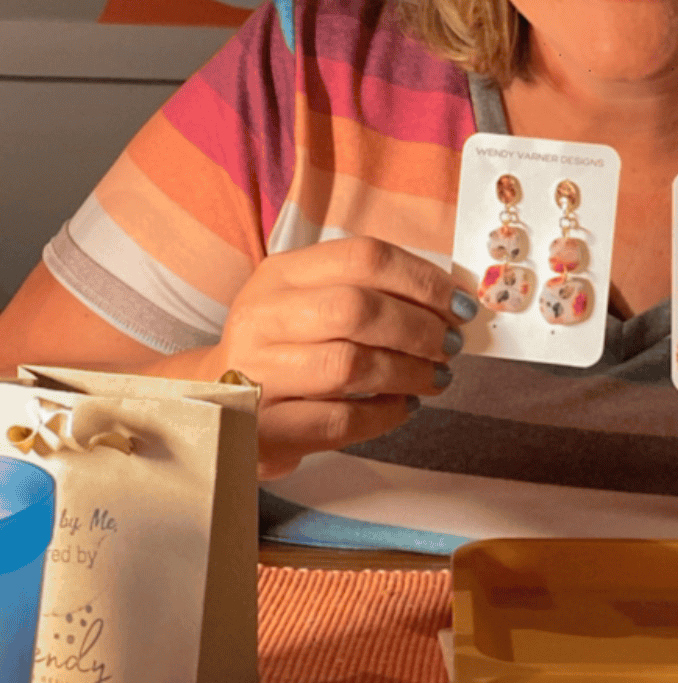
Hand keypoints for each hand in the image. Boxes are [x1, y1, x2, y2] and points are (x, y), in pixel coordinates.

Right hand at [198, 237, 478, 478]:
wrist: (215, 400)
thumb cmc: (282, 346)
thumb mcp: (307, 300)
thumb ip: (366, 291)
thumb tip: (449, 301)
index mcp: (281, 274)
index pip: (362, 257)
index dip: (422, 280)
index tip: (458, 304)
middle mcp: (263, 316)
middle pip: (357, 309)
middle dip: (419, 328)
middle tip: (450, 345)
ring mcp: (258, 372)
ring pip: (350, 365)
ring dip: (408, 373)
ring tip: (436, 377)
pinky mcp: (265, 425)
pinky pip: (340, 419)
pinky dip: (384, 414)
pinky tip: (404, 407)